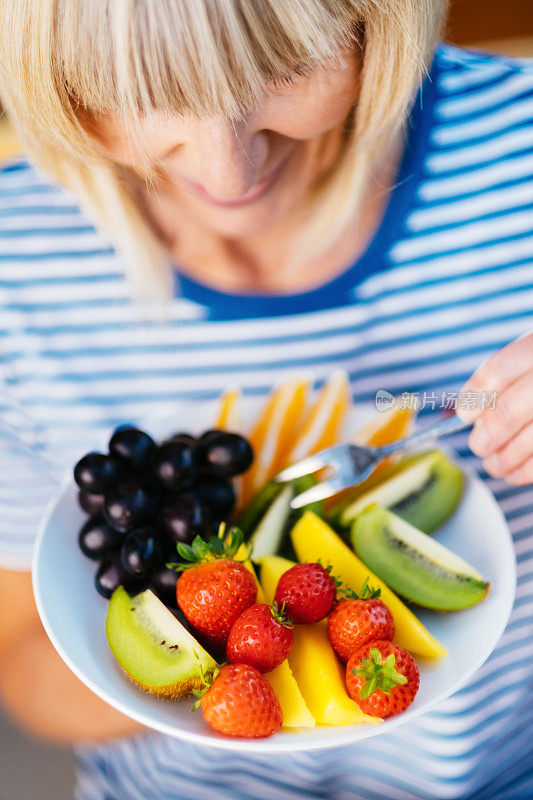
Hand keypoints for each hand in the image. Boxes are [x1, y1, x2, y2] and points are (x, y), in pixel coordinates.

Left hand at [458, 333, 532, 485]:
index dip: (476, 397)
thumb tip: (470, 414)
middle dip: (486, 435)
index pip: (498, 371)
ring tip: (494, 464)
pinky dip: (527, 471)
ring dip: (504, 459)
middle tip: (478, 445)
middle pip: (509, 411)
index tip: (465, 413)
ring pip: (530, 440)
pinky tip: (516, 473)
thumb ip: (508, 380)